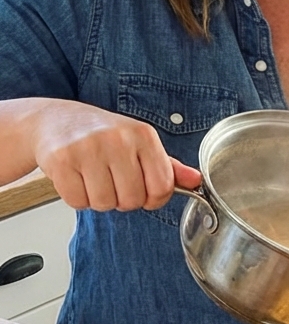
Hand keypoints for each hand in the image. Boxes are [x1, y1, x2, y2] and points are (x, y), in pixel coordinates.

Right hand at [31, 99, 201, 211]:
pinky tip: (77, 178)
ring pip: (104, 204)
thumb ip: (169, 166)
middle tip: (113, 181)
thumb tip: (196, 180)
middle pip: (132, 200)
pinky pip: (77, 202)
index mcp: (144, 135)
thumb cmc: (103, 134)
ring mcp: (88, 149)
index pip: (162, 186)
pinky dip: (77, 198)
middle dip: (123, 200)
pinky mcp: (61, 161)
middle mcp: (118, 140)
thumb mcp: (140, 143)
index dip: (154, 199)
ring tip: (94, 178)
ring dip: (99, 200)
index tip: (145, 193)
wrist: (56, 120)